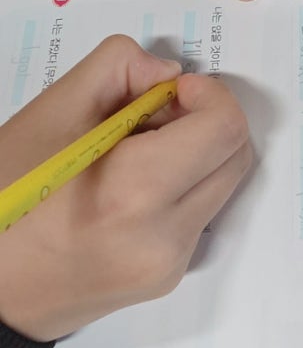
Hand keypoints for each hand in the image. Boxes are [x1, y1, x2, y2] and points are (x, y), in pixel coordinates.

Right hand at [0, 36, 250, 341]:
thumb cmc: (7, 195)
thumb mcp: (52, 112)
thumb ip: (118, 68)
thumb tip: (170, 74)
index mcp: (134, 193)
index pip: (225, 129)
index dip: (209, 95)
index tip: (172, 91)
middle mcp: (164, 238)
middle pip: (235, 154)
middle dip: (206, 121)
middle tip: (153, 115)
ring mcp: (170, 265)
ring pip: (222, 184)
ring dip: (197, 153)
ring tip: (136, 151)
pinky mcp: (167, 279)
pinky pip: (200, 214)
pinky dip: (182, 186)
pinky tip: (131, 187)